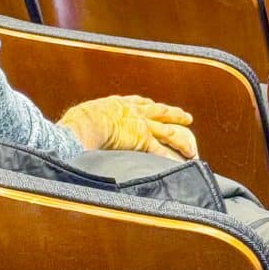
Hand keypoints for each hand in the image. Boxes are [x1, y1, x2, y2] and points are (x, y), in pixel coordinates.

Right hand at [58, 94, 196, 160]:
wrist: (87, 122)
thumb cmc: (80, 120)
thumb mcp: (84, 115)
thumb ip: (87, 121)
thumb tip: (75, 128)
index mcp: (120, 104)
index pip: (140, 102)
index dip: (150, 105)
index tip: (157, 106)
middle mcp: (135, 112)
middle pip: (161, 111)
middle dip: (174, 114)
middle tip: (187, 117)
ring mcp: (141, 125)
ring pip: (169, 131)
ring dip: (182, 140)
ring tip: (193, 149)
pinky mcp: (144, 140)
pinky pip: (162, 152)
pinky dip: (173, 160)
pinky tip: (182, 167)